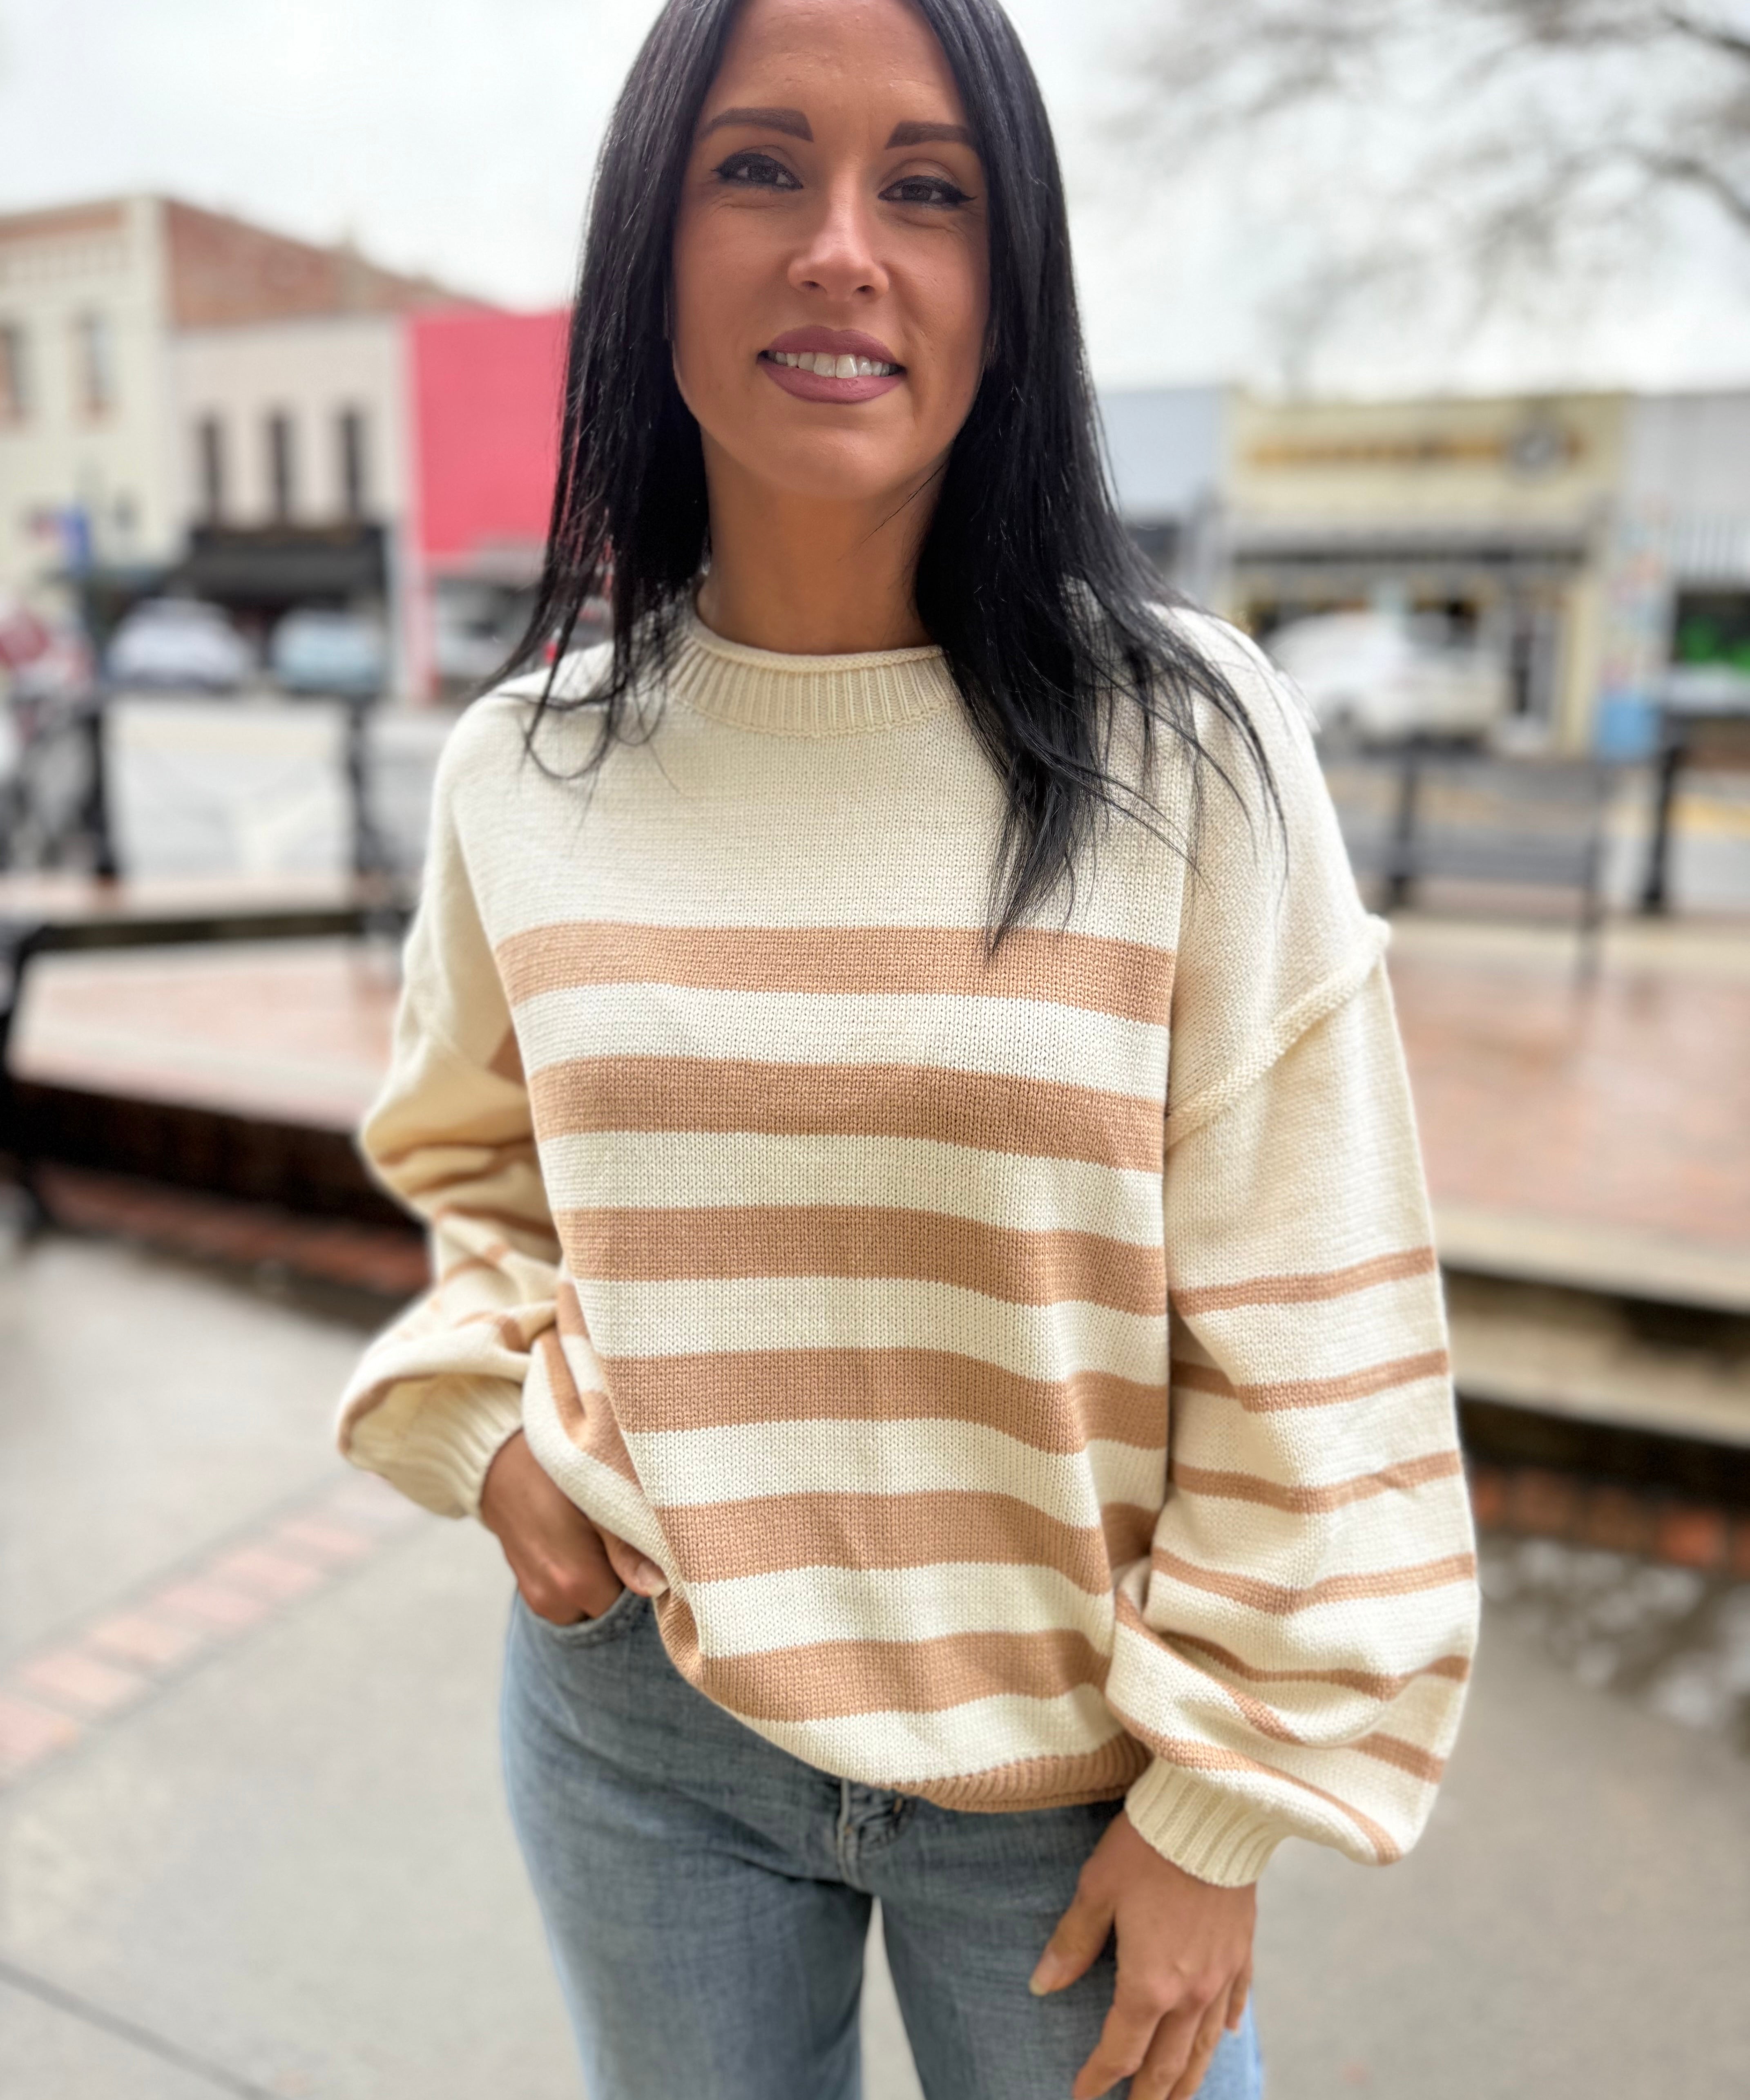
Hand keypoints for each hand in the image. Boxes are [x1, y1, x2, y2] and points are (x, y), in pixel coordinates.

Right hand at [479, 1430, 665, 1623]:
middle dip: (621, 1580)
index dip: (646, 1576)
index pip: (632, 1605)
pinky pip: (568, 1599)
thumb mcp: (597, 1499)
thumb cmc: (555, 1473)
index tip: (647, 1549)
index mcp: (576, 1581)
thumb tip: (657, 1586)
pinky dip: (578, 1579)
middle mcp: (554, 1600)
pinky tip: (578, 1544)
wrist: (501, 1465)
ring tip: (597, 1538)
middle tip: (620, 1536)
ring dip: (600, 1580)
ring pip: (589, 1604)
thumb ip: (627, 1548)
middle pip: (609, 1607)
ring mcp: (538, 1599)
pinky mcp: (530, 1592)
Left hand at [1030, 1810, 1254, 2099]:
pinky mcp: (1243, 1950)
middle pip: (1167, 2064)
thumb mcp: (1096, 1890)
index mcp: (1149, 1984)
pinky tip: (1223, 2037)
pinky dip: (1226, 2026)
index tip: (1082, 2096)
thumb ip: (1072, 1943)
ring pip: (1205, 2046)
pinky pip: (1236, 2001)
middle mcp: (1190, 1993)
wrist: (1212, 1812)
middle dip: (1147, 2096)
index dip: (1099, 2078)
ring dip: (1188, 2079)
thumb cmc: (1146, 1847)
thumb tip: (1041, 1986)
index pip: (1120, 2050)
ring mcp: (1222, 1974)